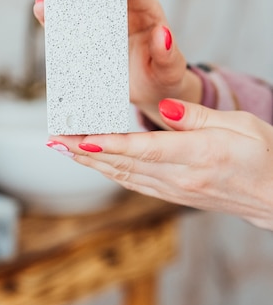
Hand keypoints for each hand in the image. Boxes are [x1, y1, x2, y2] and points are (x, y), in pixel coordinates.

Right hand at [34, 0, 201, 121]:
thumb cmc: (162, 77)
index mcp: (146, 12)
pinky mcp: (87, 37)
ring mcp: (102, 22)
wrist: (149, 91)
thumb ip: (167, 54)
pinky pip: (68, 23)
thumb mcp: (169, 70)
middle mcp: (123, 10)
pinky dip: (54, 15)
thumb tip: (163, 33)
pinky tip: (41, 6)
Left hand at [46, 98, 272, 228]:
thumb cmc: (264, 154)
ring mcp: (175, 191)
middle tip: (53, 140)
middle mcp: (181, 178)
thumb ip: (196, 117)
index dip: (109, 145)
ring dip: (90, 162)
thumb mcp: (239, 125)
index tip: (78, 139)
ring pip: (123, 175)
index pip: (145, 150)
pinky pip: (134, 184)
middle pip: (123, 164)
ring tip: (63, 148)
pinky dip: (110, 172)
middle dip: (84, 151)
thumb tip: (162, 108)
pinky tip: (94, 162)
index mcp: (199, 155)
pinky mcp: (174, 196)